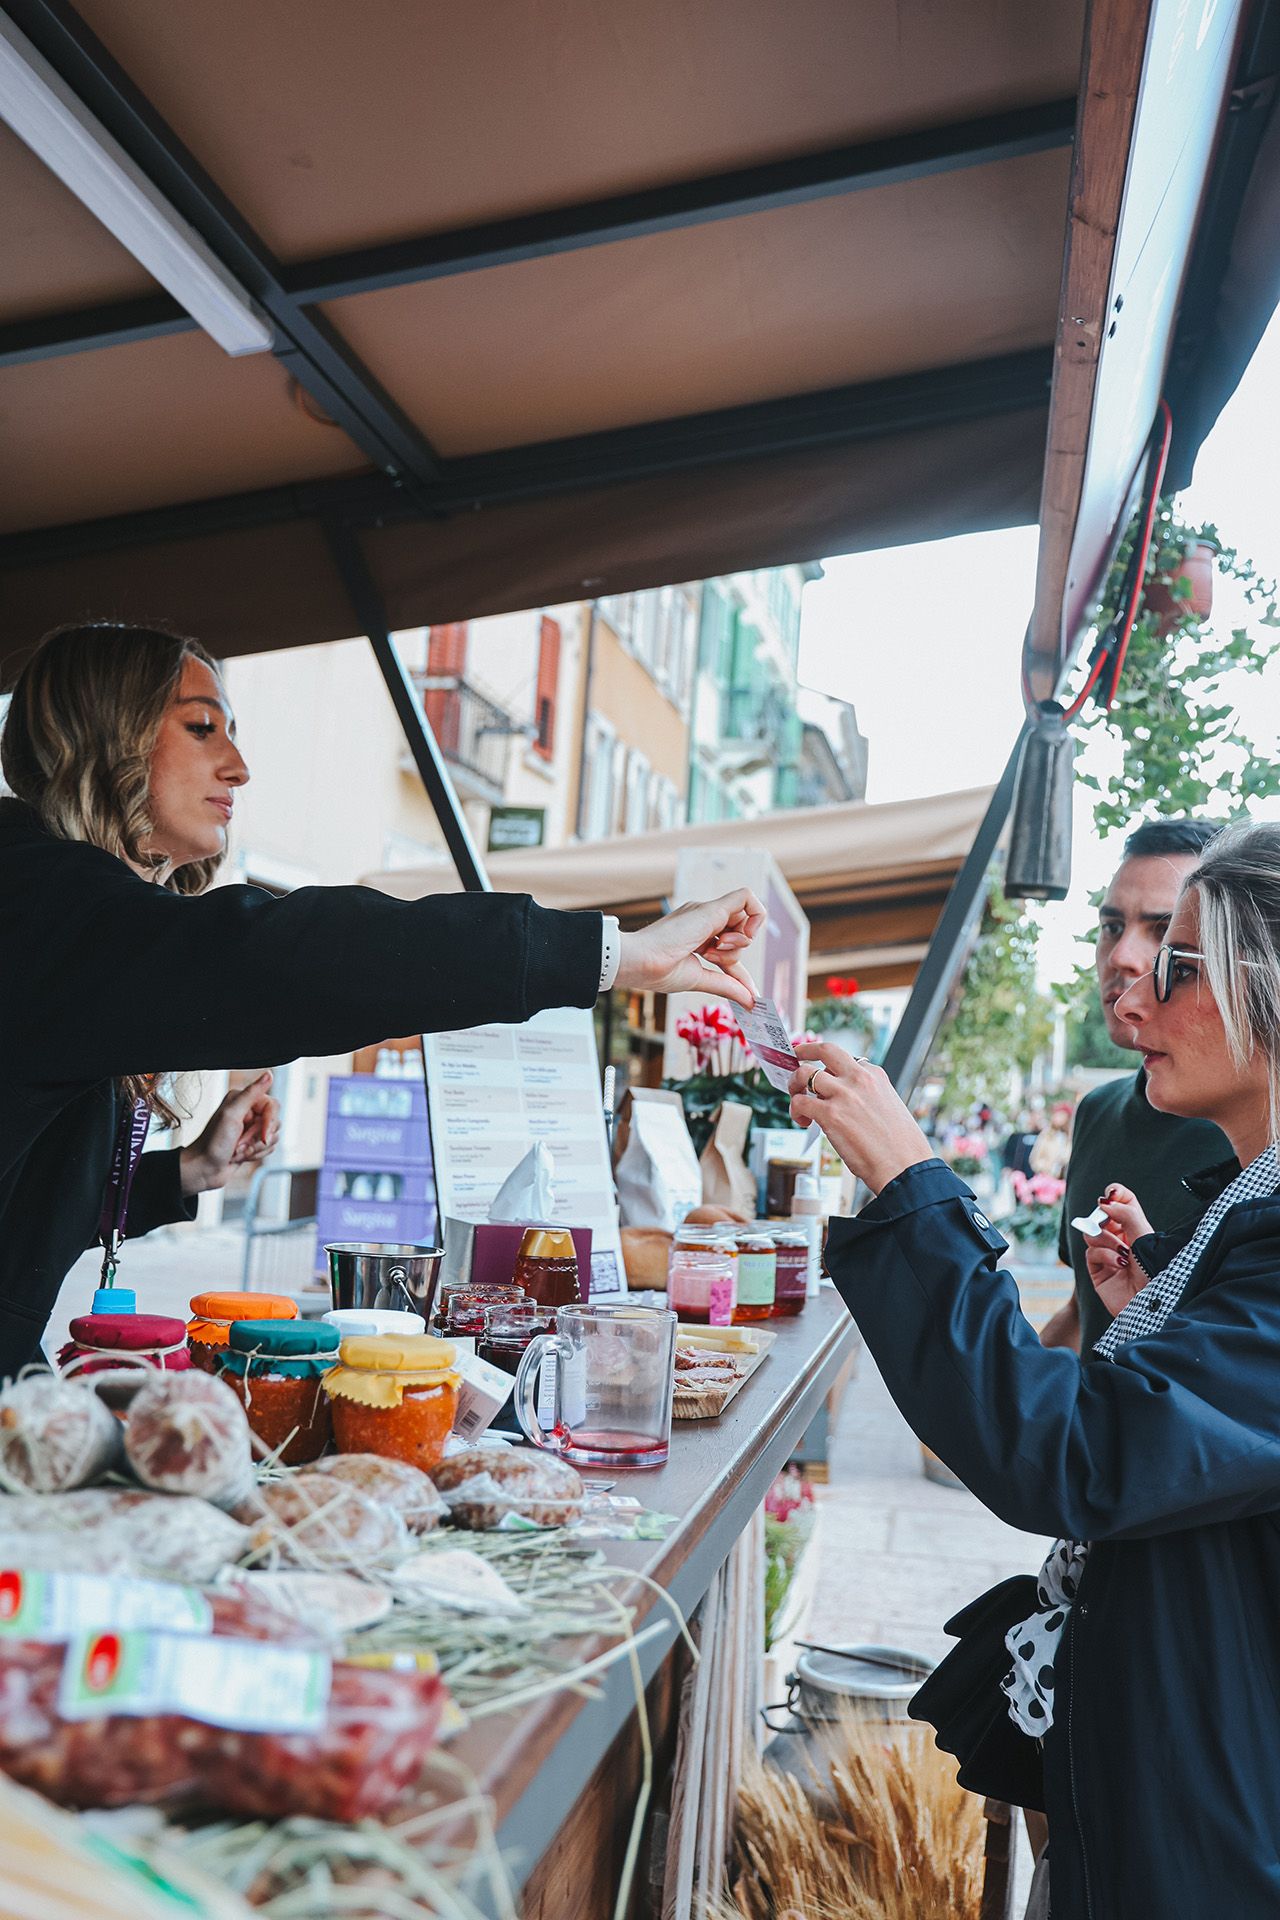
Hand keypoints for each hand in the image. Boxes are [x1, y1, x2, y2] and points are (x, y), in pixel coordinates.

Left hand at [180, 1072, 280, 1195]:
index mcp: (243, 1099)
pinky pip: (269, 1148)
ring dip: (255, 1149)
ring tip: (236, 1151)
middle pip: (275, 1123)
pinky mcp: (253, 1143)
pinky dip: (255, 1155)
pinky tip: (240, 1156)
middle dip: (257, 1139)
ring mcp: (251, 1128)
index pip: (273, 1107)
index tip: (262, 1136)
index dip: (269, 1123)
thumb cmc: (212, 1143)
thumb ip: (251, 1093)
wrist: (204, 1169)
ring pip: (273, 1138)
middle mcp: (248, 1111)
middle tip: (239, 1143)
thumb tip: (269, 1074)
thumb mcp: (231, 1115)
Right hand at [615, 890, 764, 1010]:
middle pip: (740, 931)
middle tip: (712, 959)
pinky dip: (752, 918)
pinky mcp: (711, 908)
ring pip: (745, 916)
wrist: (640, 962)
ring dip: (738, 942)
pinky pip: (746, 897)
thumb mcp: (700, 980)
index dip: (740, 972)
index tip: (748, 995)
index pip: (729, 949)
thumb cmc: (658, 971)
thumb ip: (726, 987)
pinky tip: (730, 938)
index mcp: (697, 936)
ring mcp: (706, 912)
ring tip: (711, 952)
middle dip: (735, 953)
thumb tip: (751, 1001)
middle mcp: (703, 921)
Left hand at [786, 1041, 931, 1194]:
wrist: (904, 1167)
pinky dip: (795, 1110)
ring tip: (797, 1099)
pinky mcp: (830, 1115)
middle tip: (796, 1056)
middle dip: (805, 1049)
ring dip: (794, 1085)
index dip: (828, 1065)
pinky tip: (802, 1121)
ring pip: (804, 1074)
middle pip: (825, 1050)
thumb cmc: (900, 1145)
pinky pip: (800, 1102)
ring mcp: (843, 1095)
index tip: (821, 1070)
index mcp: (875, 1075)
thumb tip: (842, 1100)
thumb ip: (866, 1095)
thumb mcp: (889, 1106)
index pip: (845, 1059)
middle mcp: (859, 1079)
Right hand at [1083, 1183, 1151, 1317]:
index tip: (1112, 1193)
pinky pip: (1091, 1253)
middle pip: (1102, 1216)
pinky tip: (1118, 1264)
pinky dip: (1104, 1255)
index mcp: (1137, 1229)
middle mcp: (1122, 1240)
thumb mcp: (1145, 1236)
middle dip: (1105, 1217)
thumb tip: (1104, 1202)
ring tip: (1122, 1251)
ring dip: (1106, 1239)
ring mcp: (1108, 1255)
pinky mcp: (1098, 1272)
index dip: (1116, 1194)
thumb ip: (1126, 1213)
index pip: (1123, 1202)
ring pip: (1092, 1233)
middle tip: (1110, 1222)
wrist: (1153, 1304)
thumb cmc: (1156, 1271)